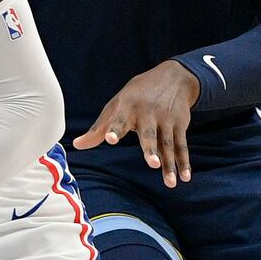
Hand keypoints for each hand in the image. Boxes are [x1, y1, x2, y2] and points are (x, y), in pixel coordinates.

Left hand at [72, 61, 198, 187]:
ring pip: (167, 144)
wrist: (173, 77)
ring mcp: (165, 119)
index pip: (120, 119)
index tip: (110, 138)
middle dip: (151, 149)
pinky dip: (184, 161)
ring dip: (170, 164)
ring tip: (170, 182)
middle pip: (149, 134)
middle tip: (152, 163)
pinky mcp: (179, 124)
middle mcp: (148, 113)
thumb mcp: (116, 106)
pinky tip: (185, 177)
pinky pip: (182, 145)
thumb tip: (76, 145)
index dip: (114, 128)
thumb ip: (98, 128)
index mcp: (128, 107)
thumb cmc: (136, 95)